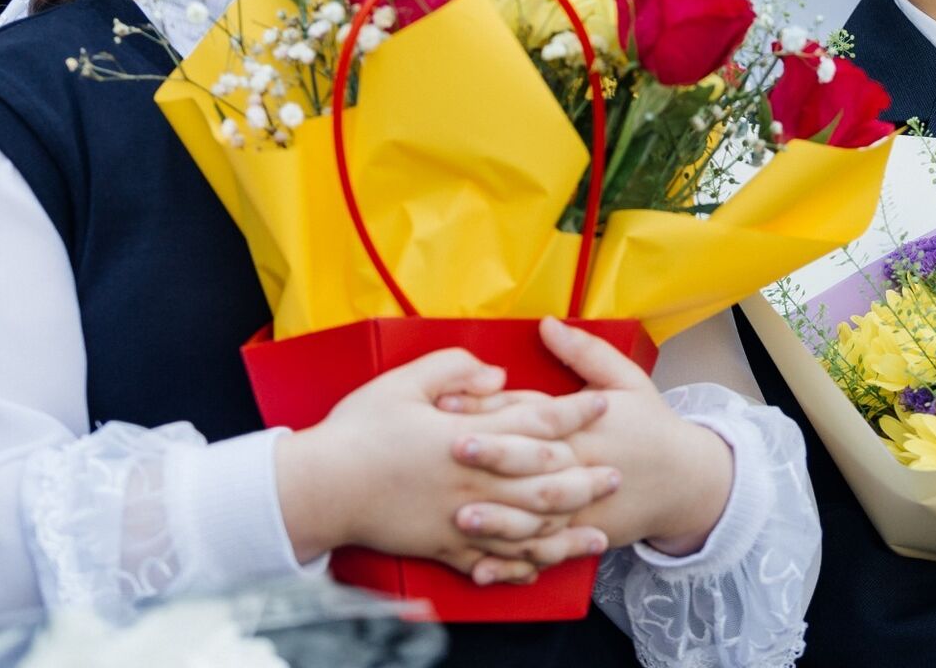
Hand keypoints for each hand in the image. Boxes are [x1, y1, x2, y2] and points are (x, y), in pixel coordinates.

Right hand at [276, 348, 619, 582]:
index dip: (572, 415)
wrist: (318, 488)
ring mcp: (460, 518)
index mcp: (466, 435)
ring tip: (598, 528)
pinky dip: (520, 565)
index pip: (533, 423)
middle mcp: (472, 480)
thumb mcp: (402, 382)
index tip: (603, 407)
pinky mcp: (443, 546)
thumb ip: (454, 369)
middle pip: (543, 482)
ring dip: (567, 529)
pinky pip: (491, 560)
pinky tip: (542, 566)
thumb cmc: (358, 432)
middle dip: (584, 477)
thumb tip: (496, 374)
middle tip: (617, 475)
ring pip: (527, 528)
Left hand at [459, 318, 734, 554]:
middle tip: (450, 450)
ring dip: (499, 519)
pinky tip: (482, 569)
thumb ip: (585, 351)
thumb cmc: (651, 425)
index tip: (450, 402)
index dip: (492, 406)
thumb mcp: (628, 379)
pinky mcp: (583, 535)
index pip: (534, 412)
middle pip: (534, 461)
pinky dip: (515, 562)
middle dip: (493, 456)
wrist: (688, 481)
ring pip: (537, 515)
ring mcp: (583, 505)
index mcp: (588, 422)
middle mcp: (583, 463)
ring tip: (461, 517)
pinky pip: (546, 551)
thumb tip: (546, 323)